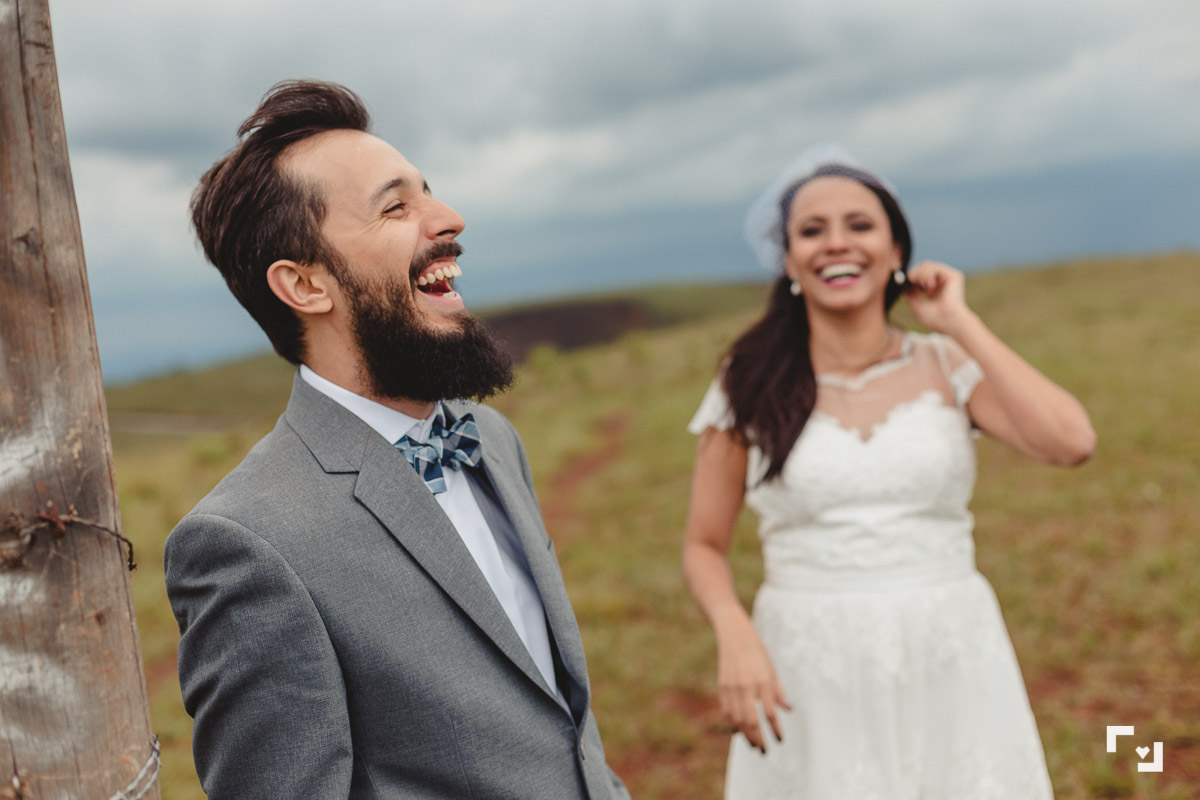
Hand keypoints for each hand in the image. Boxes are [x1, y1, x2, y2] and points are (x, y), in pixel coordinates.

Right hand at [715, 618, 791, 751]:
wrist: (734, 636)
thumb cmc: (757, 652)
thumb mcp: (772, 670)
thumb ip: (779, 692)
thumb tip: (789, 710)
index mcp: (763, 682)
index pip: (770, 713)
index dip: (775, 730)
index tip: (780, 740)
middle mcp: (747, 687)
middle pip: (751, 721)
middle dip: (758, 739)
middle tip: (763, 750)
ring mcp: (732, 687)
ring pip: (737, 719)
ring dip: (745, 735)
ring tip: (752, 744)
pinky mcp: (722, 686)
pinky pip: (727, 711)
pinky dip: (733, 723)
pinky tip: (739, 730)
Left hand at [903, 260, 973, 334]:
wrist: (947, 321)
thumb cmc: (934, 318)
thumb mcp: (916, 306)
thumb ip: (910, 295)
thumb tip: (905, 286)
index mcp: (934, 291)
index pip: (920, 276)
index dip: (911, 275)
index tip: (905, 280)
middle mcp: (941, 283)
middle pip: (923, 267)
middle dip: (914, 272)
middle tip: (910, 278)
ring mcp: (948, 279)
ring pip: (927, 265)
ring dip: (919, 273)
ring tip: (920, 285)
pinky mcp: (954, 275)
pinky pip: (935, 267)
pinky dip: (927, 274)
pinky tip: (928, 285)